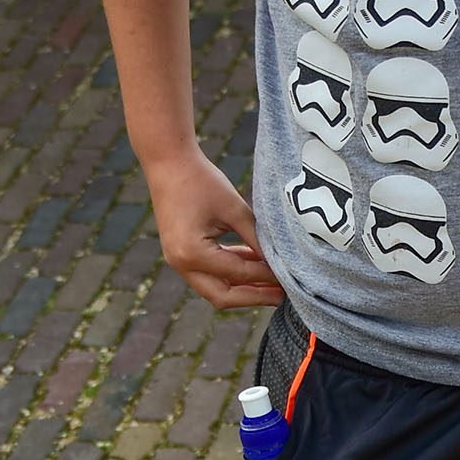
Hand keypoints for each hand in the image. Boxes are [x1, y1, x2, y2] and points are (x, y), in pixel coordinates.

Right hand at [147, 148, 283, 308]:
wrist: (168, 163)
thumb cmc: (201, 180)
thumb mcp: (235, 209)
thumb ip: (257, 239)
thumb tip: (280, 263)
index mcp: (193, 253)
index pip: (239, 274)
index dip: (267, 277)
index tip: (290, 278)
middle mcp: (181, 264)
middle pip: (223, 297)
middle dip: (254, 297)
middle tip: (284, 296)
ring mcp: (178, 262)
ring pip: (216, 289)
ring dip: (244, 288)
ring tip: (274, 285)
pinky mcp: (181, 255)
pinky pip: (209, 274)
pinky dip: (232, 273)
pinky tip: (256, 267)